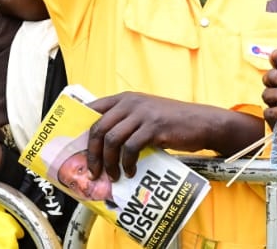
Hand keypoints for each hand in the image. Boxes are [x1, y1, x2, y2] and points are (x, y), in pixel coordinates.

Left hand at [85, 92, 227, 180]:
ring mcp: (142, 114)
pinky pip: (131, 148)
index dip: (80, 128)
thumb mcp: (145, 116)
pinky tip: (131, 172)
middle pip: (98, 128)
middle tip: (93, 172)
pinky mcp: (153, 127)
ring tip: (113, 177)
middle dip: (92, 153)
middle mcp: (130, 103)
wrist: (201, 122)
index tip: (74, 148)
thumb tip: (100, 148)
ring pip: (112, 139)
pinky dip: (128, 163)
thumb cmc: (171, 123)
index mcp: (124, 99)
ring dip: (109, 162)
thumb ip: (125, 123)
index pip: (92, 109)